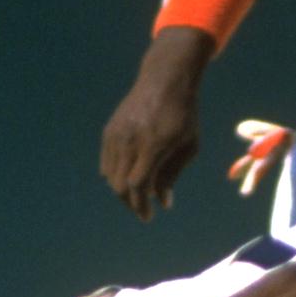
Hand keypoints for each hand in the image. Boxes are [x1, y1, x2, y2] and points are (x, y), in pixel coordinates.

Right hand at [99, 36, 209, 219]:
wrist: (165, 80)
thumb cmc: (184, 114)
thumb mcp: (189, 145)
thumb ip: (173, 175)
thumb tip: (162, 202)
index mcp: (153, 144)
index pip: (138, 184)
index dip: (141, 205)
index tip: (148, 216)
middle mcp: (130, 139)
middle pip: (120, 185)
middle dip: (131, 203)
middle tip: (143, 211)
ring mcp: (116, 134)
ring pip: (110, 176)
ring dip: (123, 191)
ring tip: (138, 196)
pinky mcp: (109, 130)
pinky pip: (106, 162)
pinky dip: (114, 176)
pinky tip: (128, 179)